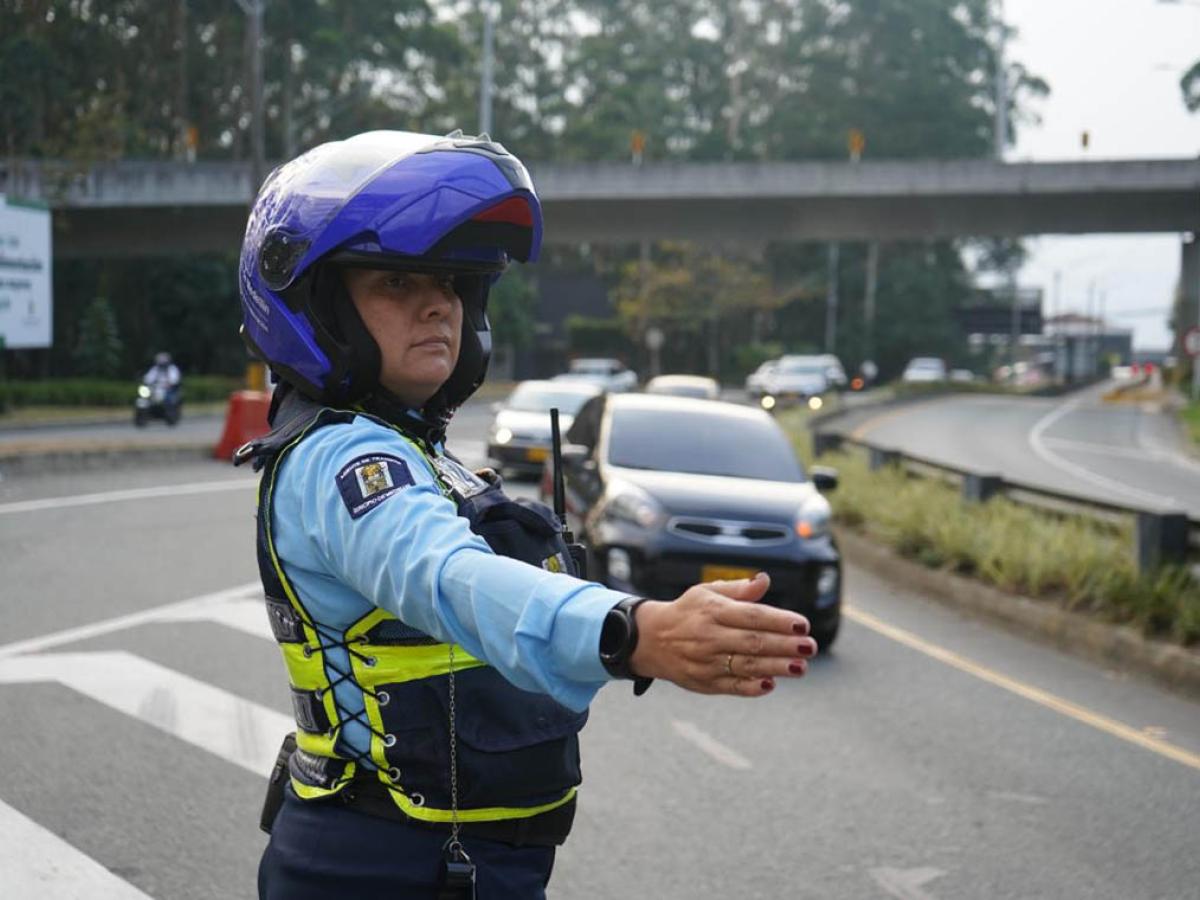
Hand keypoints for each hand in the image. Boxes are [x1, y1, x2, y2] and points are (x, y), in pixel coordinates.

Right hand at [629, 572, 816, 696]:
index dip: (779, 621)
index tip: (803, 625)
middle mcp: (709, 636)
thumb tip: (765, 580)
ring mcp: (706, 661)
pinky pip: (731, 686)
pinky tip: (771, 684)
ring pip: (746, 665)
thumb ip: (739, 590)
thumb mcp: (706, 592)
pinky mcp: (704, 682)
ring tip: (801, 667)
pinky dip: (751, 687)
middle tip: (810, 647)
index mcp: (712, 610)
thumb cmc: (688, 612)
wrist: (650, 639)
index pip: (752, 616)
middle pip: (753, 642)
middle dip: (784, 645)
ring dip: (776, 667)